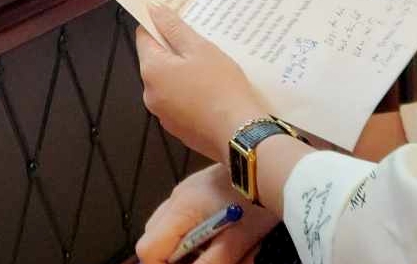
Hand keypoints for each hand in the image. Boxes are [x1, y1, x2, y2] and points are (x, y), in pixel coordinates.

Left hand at [135, 5, 267, 161]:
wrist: (240, 134)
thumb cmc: (220, 86)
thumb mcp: (200, 49)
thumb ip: (174, 28)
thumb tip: (153, 9)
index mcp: (151, 70)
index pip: (144, 37)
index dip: (158, 24)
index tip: (175, 17)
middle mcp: (150, 93)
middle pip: (156, 61)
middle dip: (175, 50)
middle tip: (201, 42)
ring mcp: (163, 114)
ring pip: (169, 83)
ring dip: (184, 73)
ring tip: (211, 68)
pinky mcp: (179, 129)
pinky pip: (180, 102)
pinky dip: (191, 94)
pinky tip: (212, 91)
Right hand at [136, 165, 276, 263]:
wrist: (268, 161)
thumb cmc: (254, 202)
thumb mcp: (237, 241)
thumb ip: (211, 263)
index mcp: (180, 211)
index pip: (148, 248)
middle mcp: (176, 199)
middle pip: (155, 238)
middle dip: (176, 258)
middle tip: (206, 261)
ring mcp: (185, 191)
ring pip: (171, 229)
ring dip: (190, 247)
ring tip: (222, 250)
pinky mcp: (197, 188)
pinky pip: (184, 217)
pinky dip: (197, 233)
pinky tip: (225, 235)